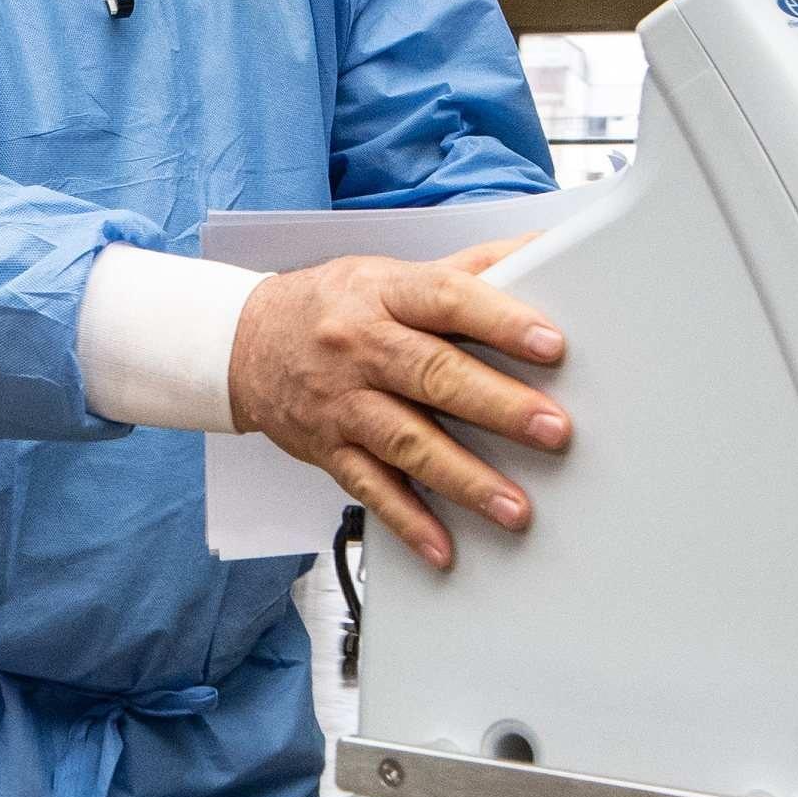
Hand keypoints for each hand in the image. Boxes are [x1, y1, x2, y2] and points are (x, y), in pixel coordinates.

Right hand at [228, 242, 566, 569]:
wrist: (246, 343)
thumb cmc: (335, 306)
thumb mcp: (391, 273)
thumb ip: (468, 269)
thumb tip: (543, 249)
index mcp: (385, 294)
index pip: (447, 299)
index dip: (501, 321)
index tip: (551, 344)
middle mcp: (360, 347)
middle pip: (433, 374)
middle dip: (498, 405)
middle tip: (552, 430)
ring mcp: (342, 403)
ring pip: (406, 441)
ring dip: (464, 477)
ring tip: (514, 506)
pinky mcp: (328, 450)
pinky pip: (370, 489)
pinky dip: (408, 522)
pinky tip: (443, 547)